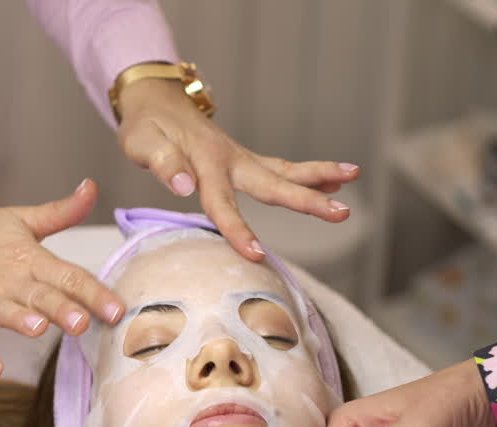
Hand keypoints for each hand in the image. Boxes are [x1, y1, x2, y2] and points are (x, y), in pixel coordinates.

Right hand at [0, 179, 123, 378]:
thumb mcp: (20, 220)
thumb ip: (60, 212)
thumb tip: (92, 188)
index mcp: (29, 260)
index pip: (67, 276)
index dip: (93, 293)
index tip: (117, 309)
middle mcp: (8, 282)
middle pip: (39, 296)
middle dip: (61, 309)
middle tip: (83, 322)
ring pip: (4, 313)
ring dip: (19, 321)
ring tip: (38, 329)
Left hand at [114, 77, 360, 260]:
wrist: (155, 100)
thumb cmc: (145, 126)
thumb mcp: (142, 143)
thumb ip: (164, 164)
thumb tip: (185, 187)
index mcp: (205, 161)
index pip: (222, 204)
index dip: (238, 230)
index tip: (257, 255)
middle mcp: (230, 159)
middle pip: (273, 183)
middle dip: (308, 201)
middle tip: (341, 213)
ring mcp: (241, 158)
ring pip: (285, 170)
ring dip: (320, 177)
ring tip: (354, 177)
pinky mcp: (243, 161)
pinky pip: (280, 169)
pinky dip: (307, 175)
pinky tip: (335, 182)